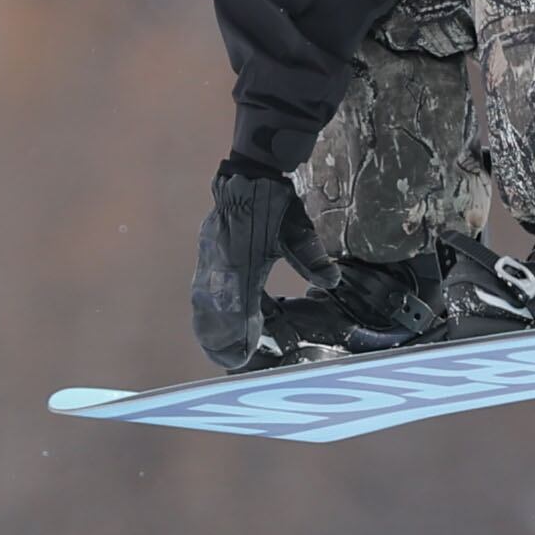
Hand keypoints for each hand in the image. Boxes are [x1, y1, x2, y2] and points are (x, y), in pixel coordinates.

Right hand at [191, 156, 317, 371]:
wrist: (250, 172)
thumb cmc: (275, 202)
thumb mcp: (297, 229)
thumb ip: (310, 256)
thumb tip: (331, 280)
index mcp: (242, 258)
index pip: (239, 305)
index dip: (240, 332)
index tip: (244, 354)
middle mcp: (220, 261)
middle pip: (215, 309)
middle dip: (221, 338)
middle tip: (229, 362)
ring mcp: (209, 256)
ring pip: (204, 300)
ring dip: (210, 327)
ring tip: (216, 350)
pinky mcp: (208, 253)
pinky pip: (202, 288)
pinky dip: (207, 309)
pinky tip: (211, 322)